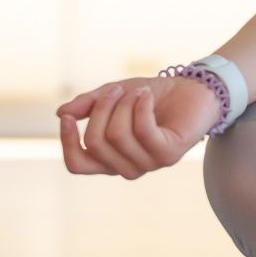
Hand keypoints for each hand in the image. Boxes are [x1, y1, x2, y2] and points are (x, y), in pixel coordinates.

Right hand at [55, 75, 220, 178]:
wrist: (193, 89)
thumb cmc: (152, 96)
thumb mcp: (113, 95)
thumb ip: (88, 105)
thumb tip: (61, 113)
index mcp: (111, 159)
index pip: (77, 164)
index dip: (68, 142)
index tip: (68, 117)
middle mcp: (128, 167)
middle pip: (96, 143)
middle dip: (102, 109)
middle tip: (117, 90)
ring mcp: (149, 164)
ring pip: (117, 135)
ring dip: (124, 104)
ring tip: (139, 91)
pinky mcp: (169, 154)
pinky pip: (142, 130)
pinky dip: (140, 106)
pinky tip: (147, 95)